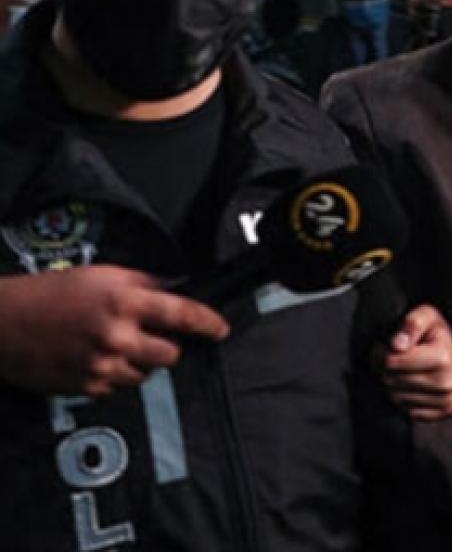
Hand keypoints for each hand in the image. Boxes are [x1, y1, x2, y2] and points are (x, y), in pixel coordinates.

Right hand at [0, 265, 227, 395]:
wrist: (1, 322)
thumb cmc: (48, 293)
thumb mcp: (101, 274)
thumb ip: (142, 282)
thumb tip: (173, 289)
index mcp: (125, 301)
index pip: (183, 314)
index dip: (209, 323)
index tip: (221, 329)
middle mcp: (118, 335)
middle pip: (171, 354)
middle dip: (164, 346)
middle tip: (143, 335)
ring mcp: (102, 364)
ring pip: (146, 374)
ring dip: (138, 362)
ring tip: (111, 345)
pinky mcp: (87, 386)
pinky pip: (118, 385)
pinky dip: (113, 374)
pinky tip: (92, 357)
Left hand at [374, 304, 451, 420]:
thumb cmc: (436, 334)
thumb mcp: (426, 316)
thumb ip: (411, 323)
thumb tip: (397, 345)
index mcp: (442, 358)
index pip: (390, 362)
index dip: (381, 352)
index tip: (388, 346)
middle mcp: (446, 383)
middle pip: (390, 381)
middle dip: (386, 369)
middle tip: (396, 359)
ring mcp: (446, 400)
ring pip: (395, 398)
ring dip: (394, 385)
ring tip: (406, 371)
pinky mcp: (443, 412)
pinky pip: (407, 411)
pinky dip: (406, 399)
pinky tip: (415, 385)